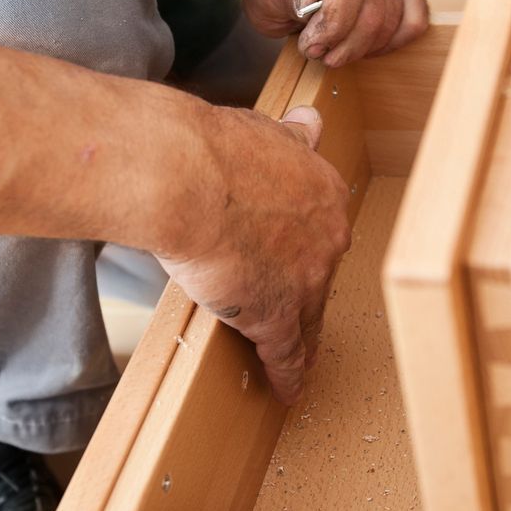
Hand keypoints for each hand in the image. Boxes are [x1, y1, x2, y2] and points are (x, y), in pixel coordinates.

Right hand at [156, 103, 350, 404]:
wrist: (184, 177)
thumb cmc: (211, 150)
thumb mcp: (266, 130)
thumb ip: (291, 138)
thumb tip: (308, 122)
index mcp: (323, 192)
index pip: (320, 229)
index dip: (304, 246)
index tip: (296, 255)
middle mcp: (326, 238)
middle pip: (319, 273)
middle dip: (303, 288)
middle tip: (286, 301)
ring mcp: (305, 281)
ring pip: (308, 318)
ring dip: (302, 339)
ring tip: (300, 359)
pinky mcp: (276, 317)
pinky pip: (288, 353)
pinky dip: (287, 373)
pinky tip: (289, 388)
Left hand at [241, 0, 429, 67]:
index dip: (334, 23)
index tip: (310, 45)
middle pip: (373, 8)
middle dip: (344, 45)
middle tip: (316, 53)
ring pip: (391, 21)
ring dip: (361, 48)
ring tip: (333, 50)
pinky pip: (414, 20)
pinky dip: (390, 43)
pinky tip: (362, 46)